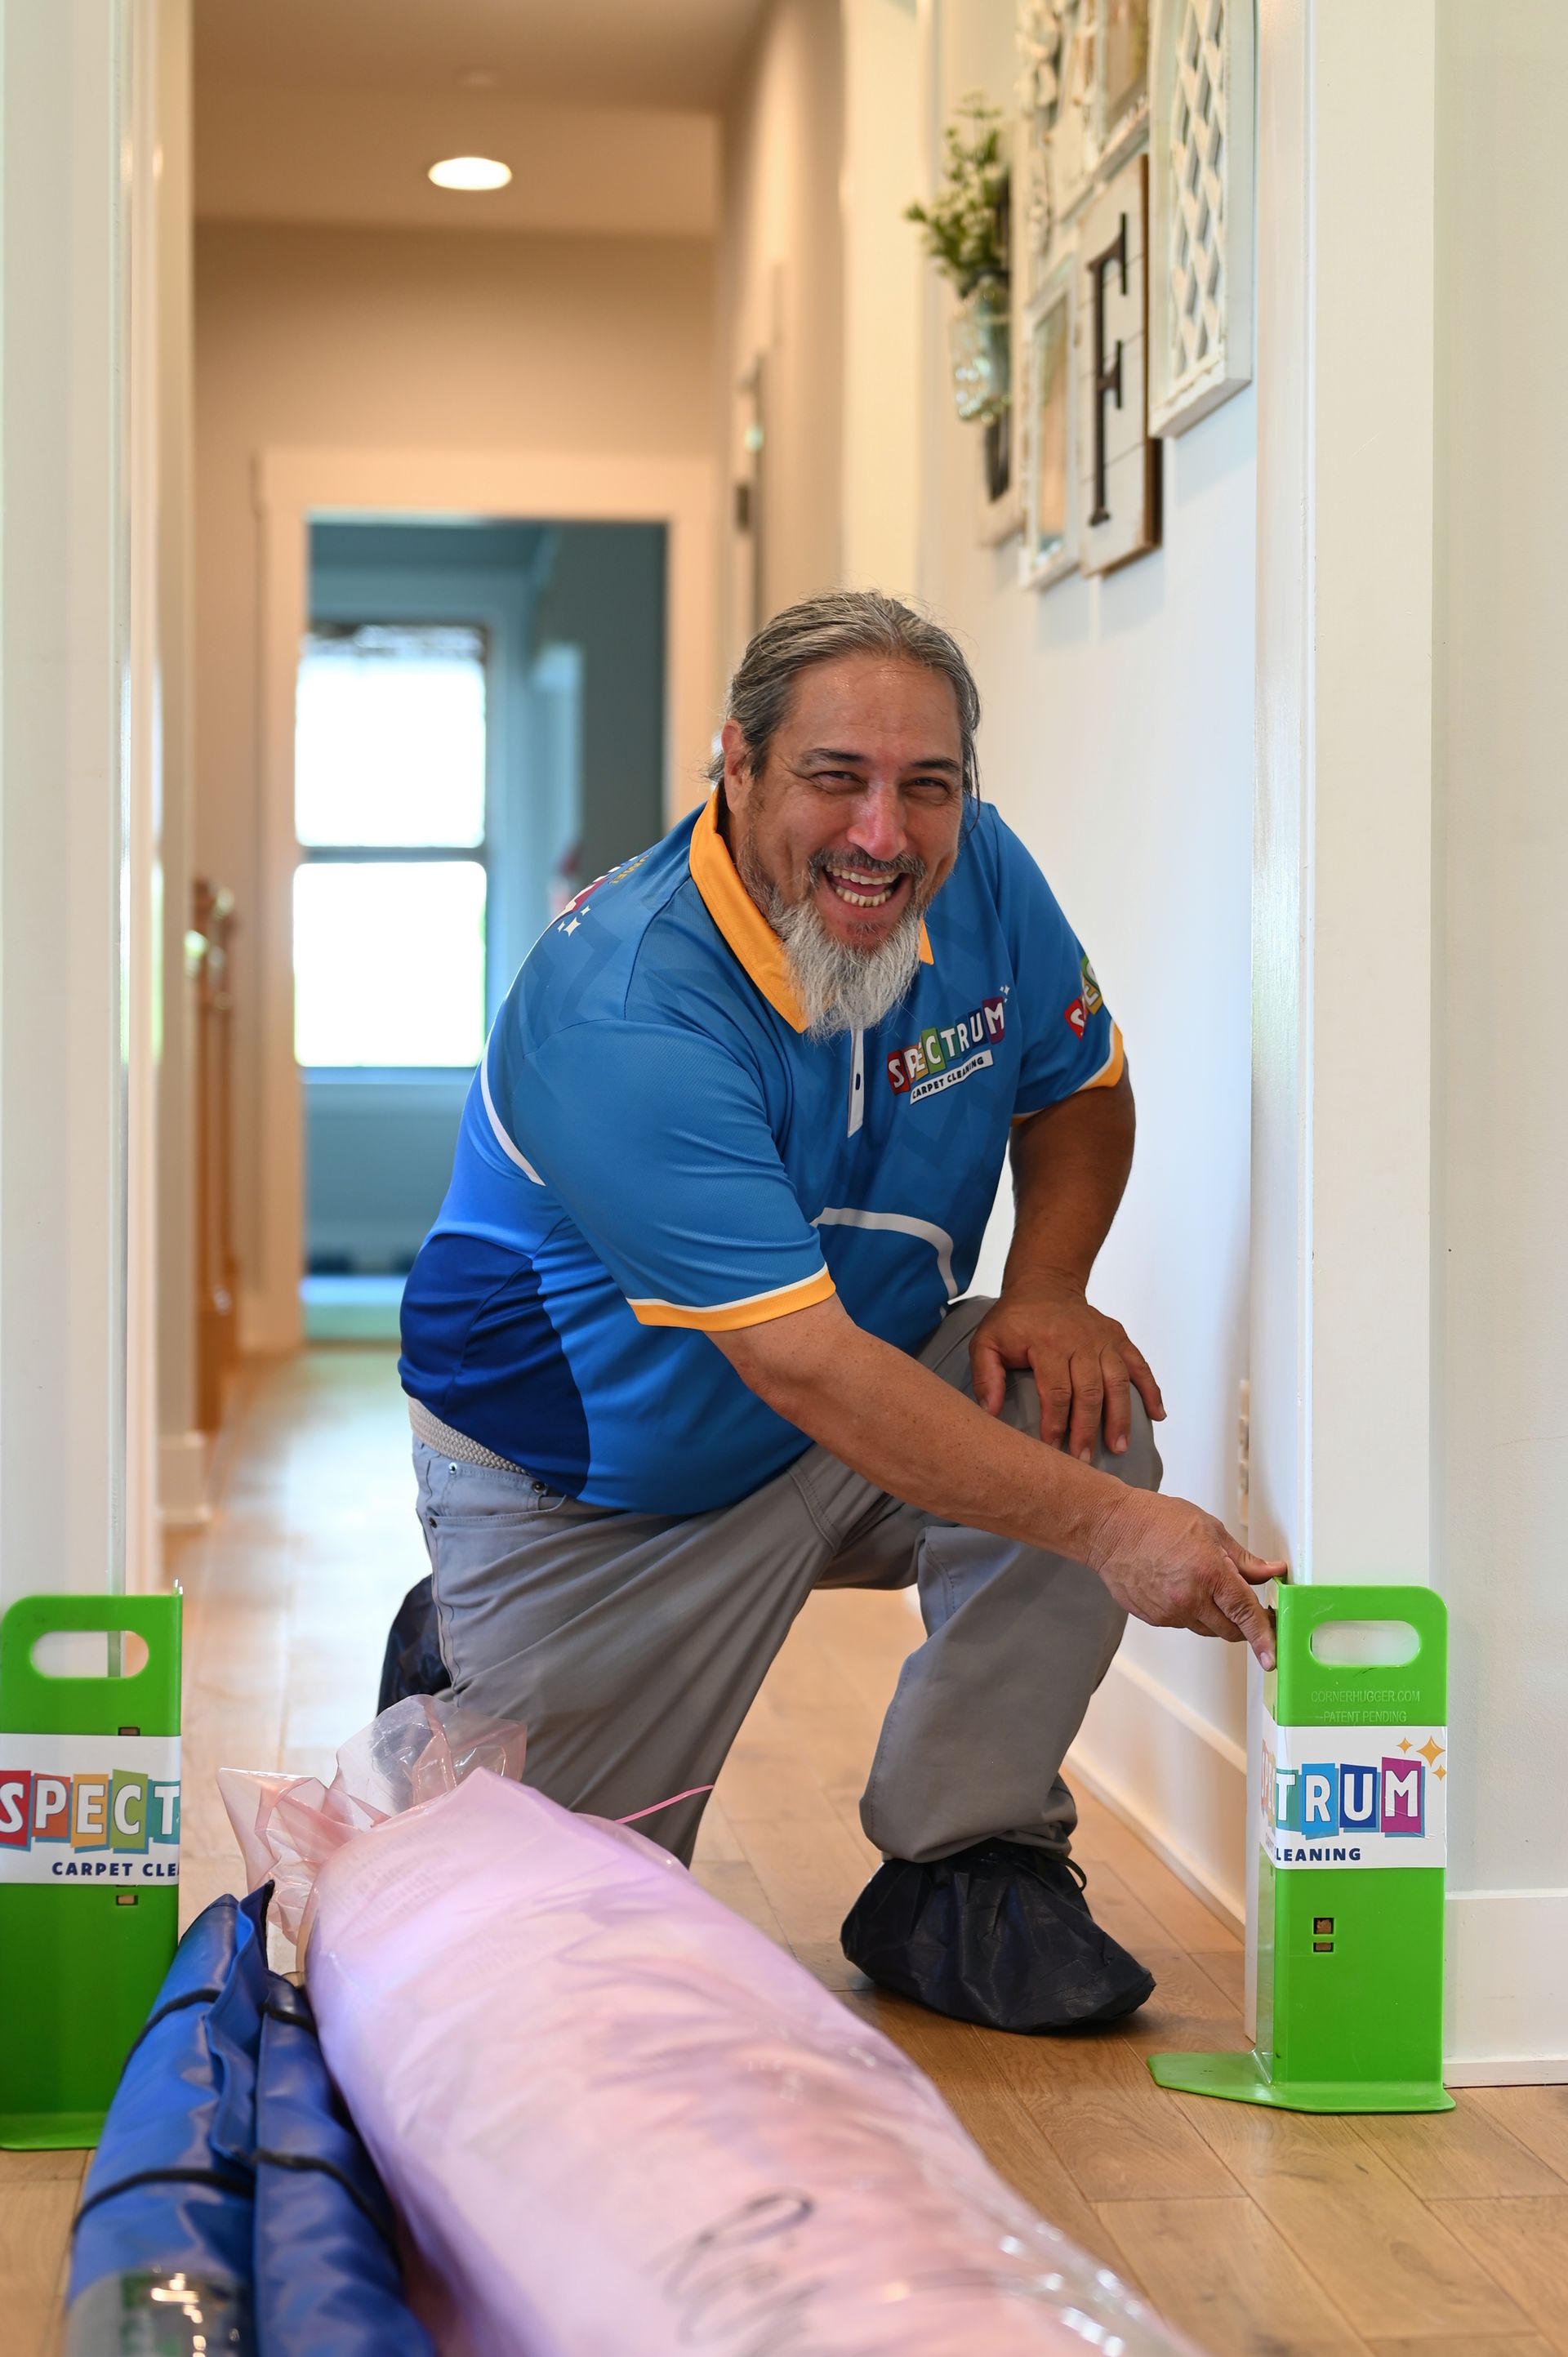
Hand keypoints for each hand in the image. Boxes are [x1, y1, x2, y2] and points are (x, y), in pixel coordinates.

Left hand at [970, 1274, 1164, 1459]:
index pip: (1056, 1390)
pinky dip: (1151, 1390)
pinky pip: (1140, 1366)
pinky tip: (1158, 1416)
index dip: (1056, 1423)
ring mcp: (1104, 1339)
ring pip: (1117, 1382)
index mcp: (1047, 1342)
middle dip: (1087, 1429)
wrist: (1045, 1285)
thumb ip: (986, 1376)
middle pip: (1090, 1390)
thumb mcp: (986, 1342)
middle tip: (1085, 1461)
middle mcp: (1080, 1339)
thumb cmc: (1014, 1321)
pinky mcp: (1119, 1338)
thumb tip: (990, 1412)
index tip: (1053, 1450)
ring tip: (1119, 1447)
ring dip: (1120, 1417)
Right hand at [1085, 1486, 1284, 1667]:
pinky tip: (1180, 1586)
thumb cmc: (1155, 1521)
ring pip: (1207, 1628)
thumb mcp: (1209, 1529)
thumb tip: (1271, 1571)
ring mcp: (1170, 1612)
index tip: (1273, 1656)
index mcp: (1209, 1573)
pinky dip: (1190, 1611)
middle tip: (1245, 1604)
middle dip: (1243, 1623)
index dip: (1264, 1637)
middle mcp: (1189, 1598)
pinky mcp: (1154, 1618)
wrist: (1111, 1529)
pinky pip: (1183, 1623)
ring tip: (1201, 1582)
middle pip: (1229, 1630)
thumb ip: (1244, 1559)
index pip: (1245, 1613)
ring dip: (1215, 1615)